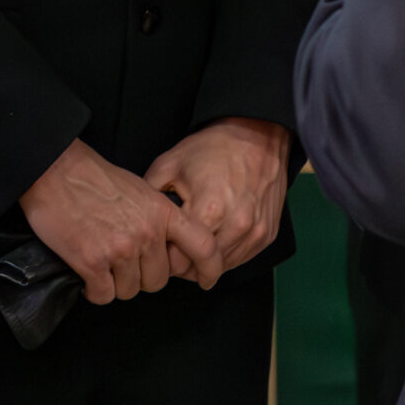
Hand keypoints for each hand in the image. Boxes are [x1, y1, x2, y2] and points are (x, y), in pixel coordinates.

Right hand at [20, 140, 221, 304]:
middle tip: (121, 261)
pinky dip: (93, 290)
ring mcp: (121, 249)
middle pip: (158, 280)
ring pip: (130, 291)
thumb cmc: (94, 179)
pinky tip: (87, 272)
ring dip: (114, 283)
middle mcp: (147, 232)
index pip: (203, 245)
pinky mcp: (93, 262)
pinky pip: (103, 295)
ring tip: (101, 259)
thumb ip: (158, 219)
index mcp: (162, 212)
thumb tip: (165, 248)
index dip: (210, 267)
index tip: (207, 280)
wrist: (55, 170)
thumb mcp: (141, 190)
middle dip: (140, 277)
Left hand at [145, 117, 291, 275]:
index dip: (165, 255)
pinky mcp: (266, 235)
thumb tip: (138, 224)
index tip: (162, 244)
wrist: (256, 135)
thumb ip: (150, 198)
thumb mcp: (169, 165)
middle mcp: (236, 226)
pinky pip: (240, 259)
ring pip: (221, 268)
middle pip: (199, 269)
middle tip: (177, 242)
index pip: (178, 261)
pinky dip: (225, 254)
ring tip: (197, 237)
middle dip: (184, 261)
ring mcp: (254, 232)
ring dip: (206, 261)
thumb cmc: (212, 149)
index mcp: (209, 211)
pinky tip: (216, 234)